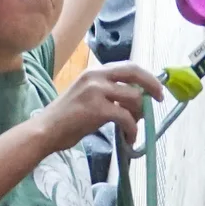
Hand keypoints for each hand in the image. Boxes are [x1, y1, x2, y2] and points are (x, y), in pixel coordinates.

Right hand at [36, 58, 163, 156]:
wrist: (45, 131)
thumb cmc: (65, 119)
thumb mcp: (86, 97)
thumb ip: (107, 93)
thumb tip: (134, 100)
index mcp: (94, 72)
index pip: (127, 66)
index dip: (145, 76)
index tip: (154, 88)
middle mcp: (95, 76)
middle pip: (134, 73)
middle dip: (152, 85)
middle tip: (159, 99)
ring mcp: (96, 91)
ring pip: (133, 97)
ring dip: (140, 115)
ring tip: (134, 127)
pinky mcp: (97, 109)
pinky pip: (125, 117)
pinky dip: (132, 129)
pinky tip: (130, 138)